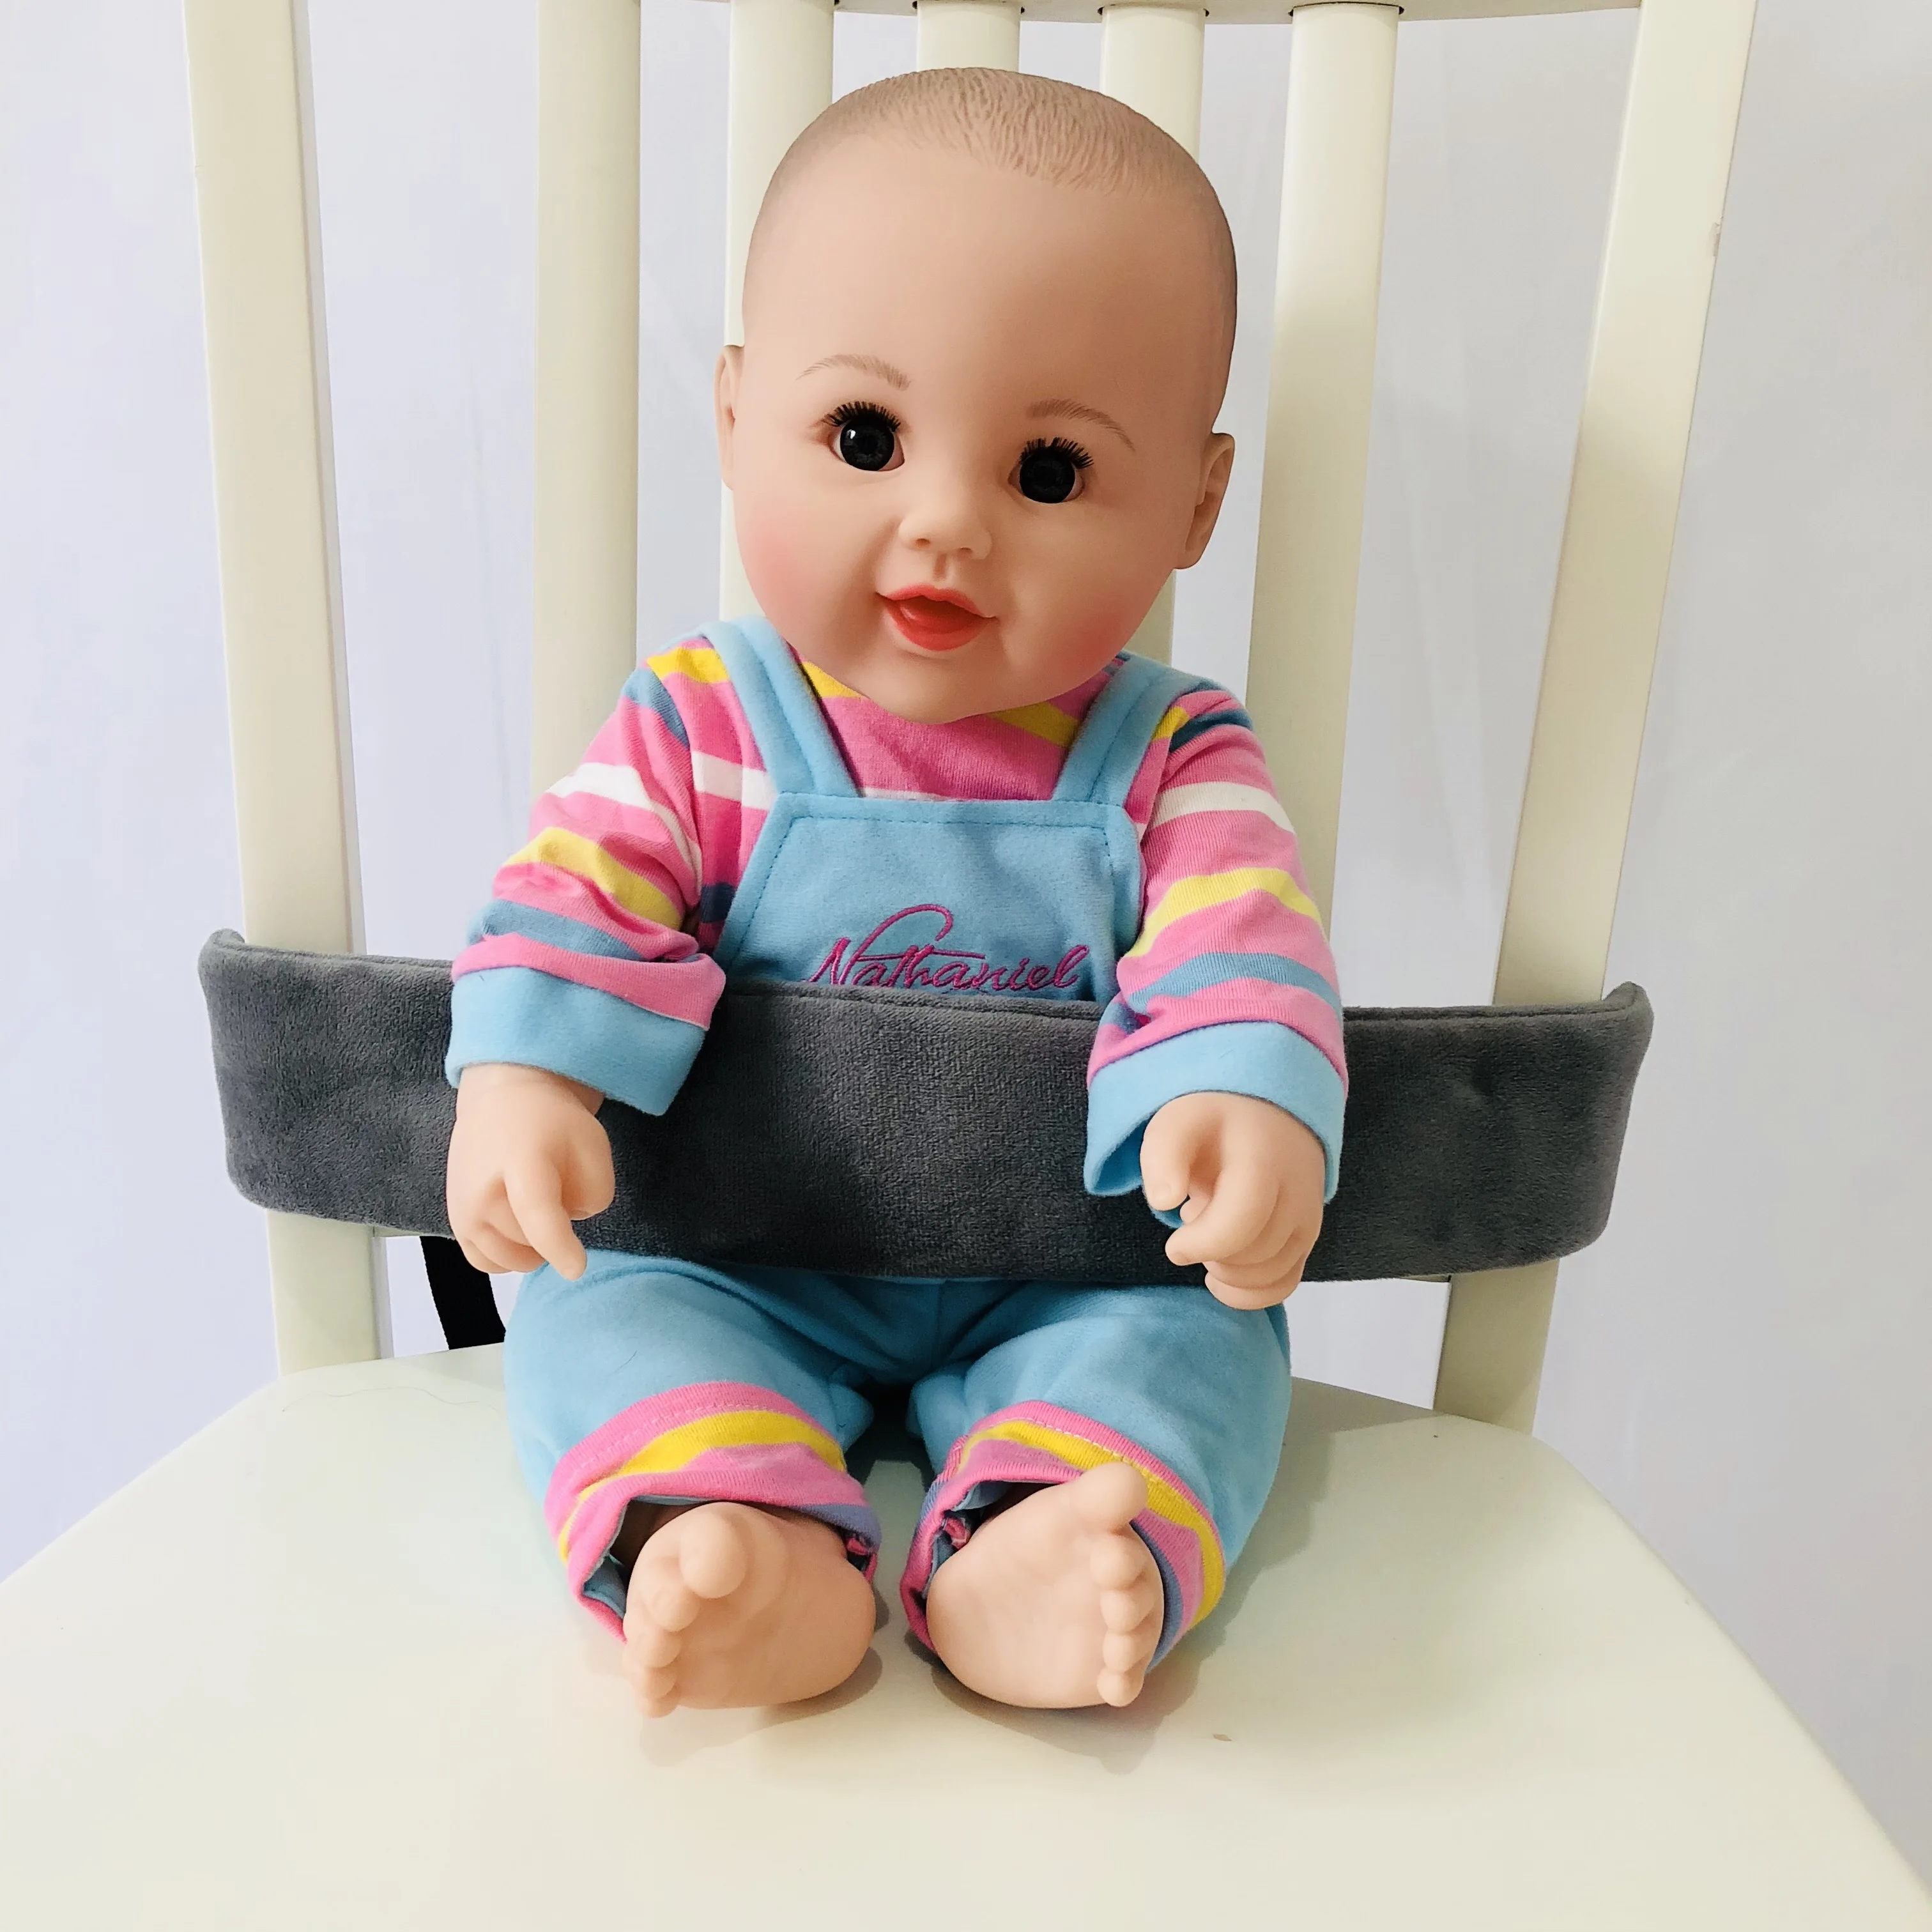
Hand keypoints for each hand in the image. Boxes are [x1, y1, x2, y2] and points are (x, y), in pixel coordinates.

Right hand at [446, 1063, 614, 1279]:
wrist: (501, 1100)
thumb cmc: (552, 1123)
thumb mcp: (592, 1144)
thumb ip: (594, 1192)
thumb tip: (569, 1224)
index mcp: (521, 1161)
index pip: (536, 1214)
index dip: (558, 1247)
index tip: (577, 1269)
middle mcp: (482, 1190)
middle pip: (530, 1243)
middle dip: (555, 1231)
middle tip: (557, 1192)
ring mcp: (463, 1209)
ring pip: (511, 1260)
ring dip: (533, 1247)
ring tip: (536, 1207)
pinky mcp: (454, 1223)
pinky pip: (488, 1263)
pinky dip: (509, 1256)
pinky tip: (520, 1227)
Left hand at [1141, 1092, 1324, 1308]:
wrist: (1264, 1113)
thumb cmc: (1213, 1124)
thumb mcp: (1176, 1125)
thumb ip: (1162, 1158)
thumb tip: (1164, 1201)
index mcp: (1263, 1160)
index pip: (1242, 1220)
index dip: (1204, 1243)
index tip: (1175, 1243)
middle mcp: (1296, 1192)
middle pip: (1254, 1254)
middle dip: (1211, 1252)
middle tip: (1192, 1220)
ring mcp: (1308, 1217)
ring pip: (1270, 1274)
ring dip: (1227, 1271)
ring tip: (1210, 1233)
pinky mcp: (1307, 1238)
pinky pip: (1285, 1283)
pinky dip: (1250, 1293)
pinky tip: (1220, 1276)